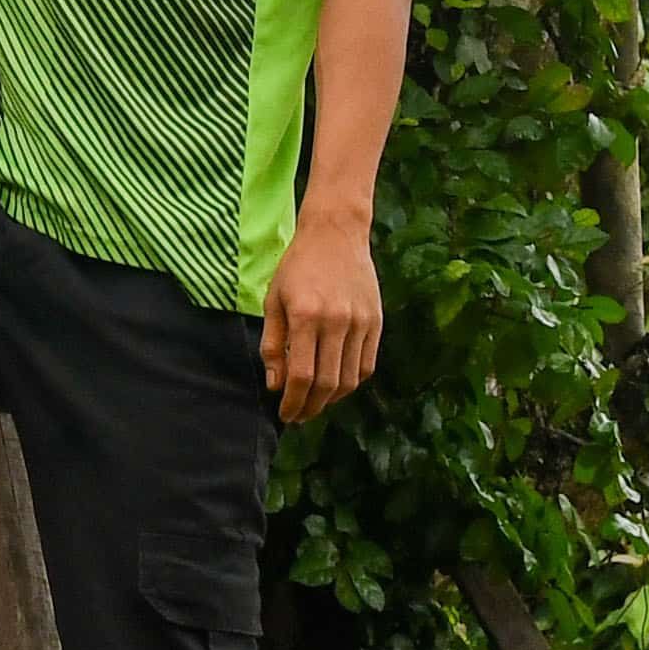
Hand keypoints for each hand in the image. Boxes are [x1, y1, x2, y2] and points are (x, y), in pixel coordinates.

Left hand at [260, 208, 383, 422]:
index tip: (285, 414)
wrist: (335, 233)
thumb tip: (275, 385)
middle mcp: (336, 322)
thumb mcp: (274, 300)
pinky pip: (366, 365)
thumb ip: (272, 344)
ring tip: (316, 403)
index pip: (301, 376)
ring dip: (332, 400)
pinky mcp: (376, 322)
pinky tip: (337, 385)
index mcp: (306, 316)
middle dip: (310, 407)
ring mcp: (360, 323)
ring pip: (350, 380)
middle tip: (299, 416)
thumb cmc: (297, 266)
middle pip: (327, 384)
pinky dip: (352, 382)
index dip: (292, 402)